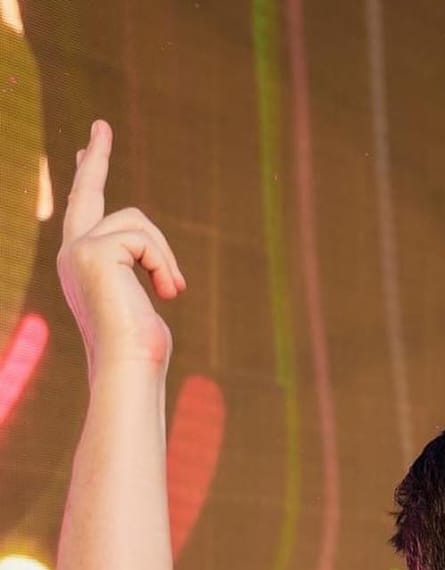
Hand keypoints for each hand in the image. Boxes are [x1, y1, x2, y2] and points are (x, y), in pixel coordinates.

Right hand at [57, 121, 186, 372]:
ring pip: (137, 224)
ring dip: (164, 257)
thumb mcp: (143, 304)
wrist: (130, 368)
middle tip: (101, 125)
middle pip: (88, 192)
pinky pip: (142, 238)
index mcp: (82, 265)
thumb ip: (140, 276)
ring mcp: (78, 249)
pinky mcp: (92, 251)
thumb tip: (158, 270)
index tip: (90, 149)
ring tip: (172, 291)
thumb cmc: (142, 349)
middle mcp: (71, 252)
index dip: (90, 178)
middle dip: (97, 158)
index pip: (85, 212)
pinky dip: (162, 264)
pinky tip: (165, 291)